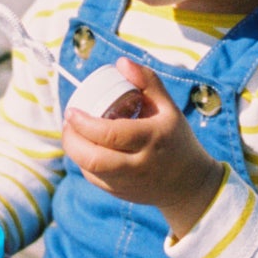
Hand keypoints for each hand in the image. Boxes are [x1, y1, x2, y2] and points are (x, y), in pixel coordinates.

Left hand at [62, 61, 223, 237]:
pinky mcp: (121, 195)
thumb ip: (147, 82)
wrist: (190, 183)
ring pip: (90, 171)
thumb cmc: (175, 138)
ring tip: (73, 132)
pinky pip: (94, 179)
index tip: (71, 110)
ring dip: (75, 151)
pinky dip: (84, 163)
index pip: (110, 134)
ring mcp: (129, 184)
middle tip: (68, 122)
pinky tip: (86, 149)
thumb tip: (120, 63)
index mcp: (151, 139)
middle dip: (72, 139)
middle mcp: (139, 165)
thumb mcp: (168, 107)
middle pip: (94, 158)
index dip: (84, 123)